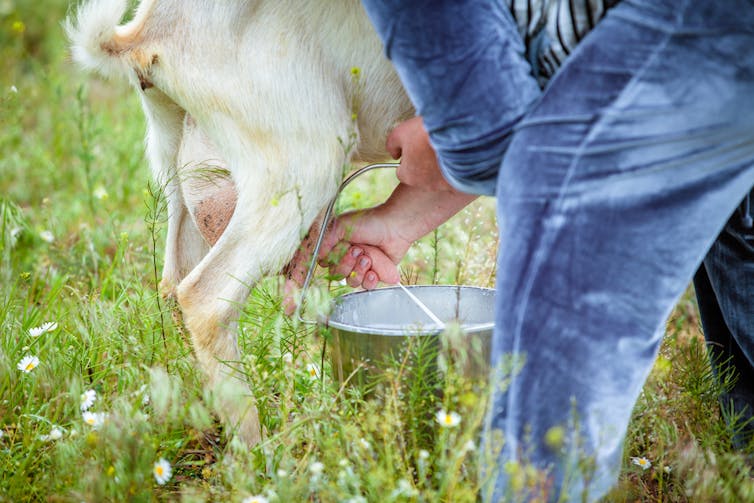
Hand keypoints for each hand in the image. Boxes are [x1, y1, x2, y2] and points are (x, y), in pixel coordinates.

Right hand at [282, 207, 409, 314]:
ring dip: (358, 269)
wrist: (395, 225)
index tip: (289, 304)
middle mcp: (341, 258)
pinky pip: (364, 287)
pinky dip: (369, 278)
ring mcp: (357, 267)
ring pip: (349, 282)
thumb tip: (314, 259)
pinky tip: (374, 267)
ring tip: (367, 255)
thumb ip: (322, 243)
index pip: (309, 267)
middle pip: (333, 275)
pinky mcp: (372, 274)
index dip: (298, 285)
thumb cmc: (367, 221)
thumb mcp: (339, 227)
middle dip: (344, 264)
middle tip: (356, 250)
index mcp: (329, 247)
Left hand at [387, 116, 454, 191]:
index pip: (402, 172)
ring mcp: (445, 185)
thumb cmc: (426, 133)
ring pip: (439, 177)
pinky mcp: (461, 182)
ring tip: (445, 148)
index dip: (407, 158)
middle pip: (421, 175)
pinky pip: (456, 177)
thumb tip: (394, 153)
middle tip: (430, 145)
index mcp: (409, 175)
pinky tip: (458, 155)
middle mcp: (426, 185)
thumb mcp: (400, 132)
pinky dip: (456, 168)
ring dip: (440, 166)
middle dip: (424, 163)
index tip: (414, 147)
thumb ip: (392, 144)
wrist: (459, 133)